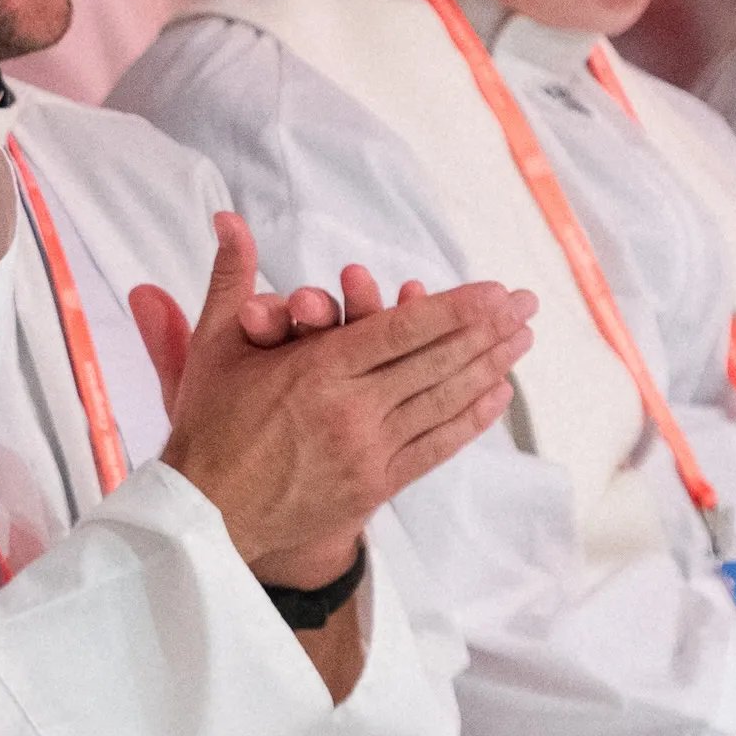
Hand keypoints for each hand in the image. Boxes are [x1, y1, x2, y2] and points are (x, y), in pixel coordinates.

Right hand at [131, 214, 532, 589]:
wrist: (208, 517)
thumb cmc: (209, 425)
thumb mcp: (214, 346)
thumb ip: (231, 278)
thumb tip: (228, 218)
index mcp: (314, 371)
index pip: (398, 331)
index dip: (453, 309)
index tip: (495, 291)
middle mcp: (349, 410)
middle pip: (433, 363)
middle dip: (488, 330)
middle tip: (528, 305)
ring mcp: (367, 451)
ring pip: (442, 402)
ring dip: (489, 368)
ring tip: (522, 341)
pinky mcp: (375, 485)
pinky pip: (435, 446)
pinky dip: (470, 419)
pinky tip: (496, 395)